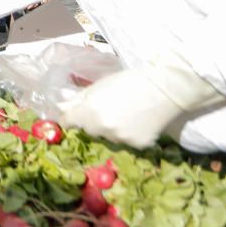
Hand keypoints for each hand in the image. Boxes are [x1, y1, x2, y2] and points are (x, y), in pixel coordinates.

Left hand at [58, 64, 223, 148]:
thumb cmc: (130, 80)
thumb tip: (60, 107)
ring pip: (107, 137)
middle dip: (93, 122)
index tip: (75, 116)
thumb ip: (79, 98)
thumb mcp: (100, 85)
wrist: (165, 87)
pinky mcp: (136, 145)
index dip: (71, 118)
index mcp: (89, 110)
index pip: (68, 121)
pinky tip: (139, 121)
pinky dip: (129, 134)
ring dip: (111, 129)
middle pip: (88, 130)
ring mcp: (119, 138)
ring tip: (127, 114)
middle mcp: (101, 127)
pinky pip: (125, 142)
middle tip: (109, 109)